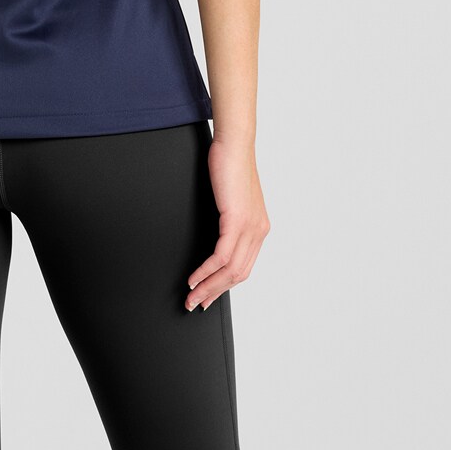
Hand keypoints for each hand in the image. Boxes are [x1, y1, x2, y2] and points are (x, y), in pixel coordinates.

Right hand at [184, 132, 268, 310]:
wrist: (234, 144)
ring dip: (208, 287)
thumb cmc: (229, 167)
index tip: (206, 297)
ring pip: (230, 270)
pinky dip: (206, 271)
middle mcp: (259, 231)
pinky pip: (221, 256)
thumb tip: (215, 239)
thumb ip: (228, 222)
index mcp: (259, 229)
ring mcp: (250, 227)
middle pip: (238, 274)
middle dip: (214, 293)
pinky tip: (193, 279)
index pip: (243, 268)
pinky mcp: (237, 220)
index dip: (223, 286)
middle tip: (194, 304)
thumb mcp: (231, 201)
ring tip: (190, 296)